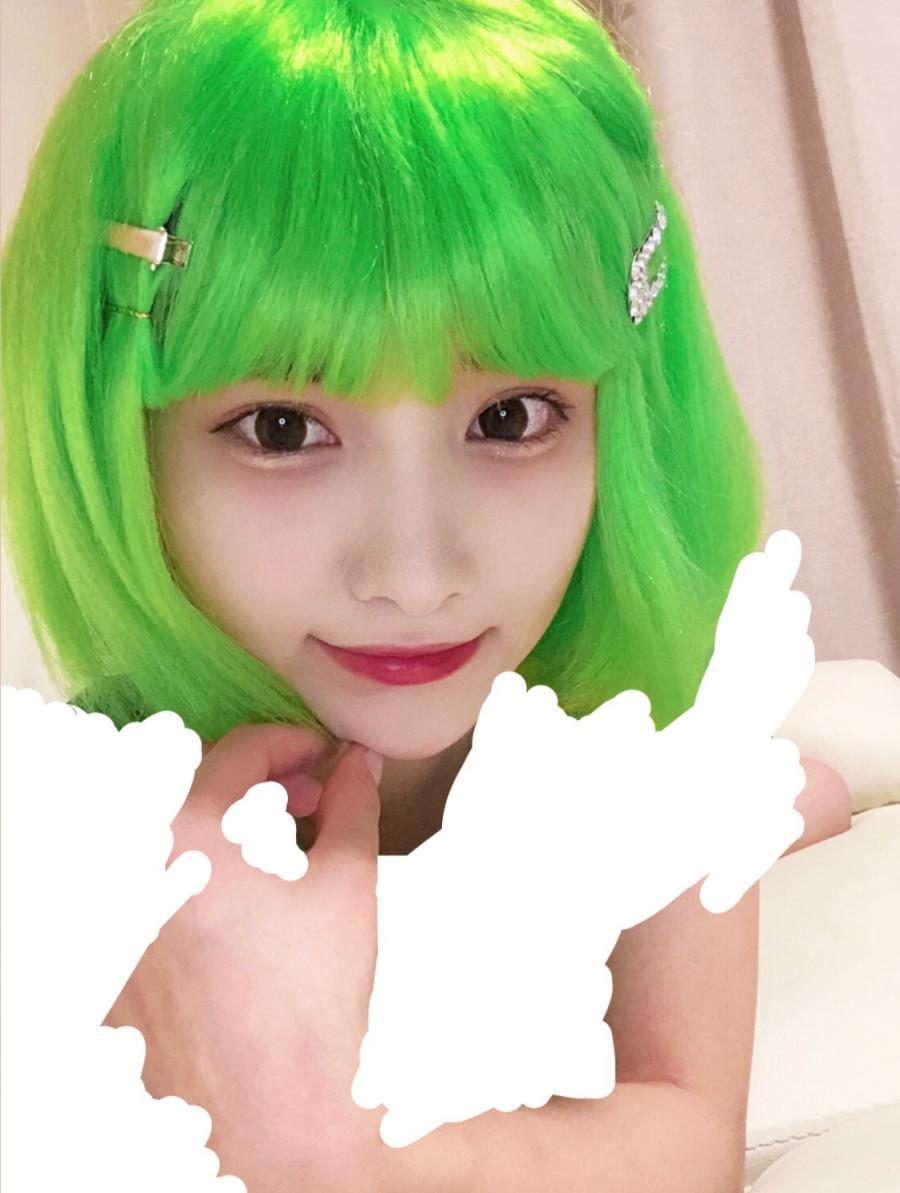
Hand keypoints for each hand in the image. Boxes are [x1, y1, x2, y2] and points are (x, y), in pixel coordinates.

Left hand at [103, 723, 384, 1192]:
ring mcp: (123, 913)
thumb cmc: (313, 996)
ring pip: (176, 836)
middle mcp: (139, 865)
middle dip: (259, 781)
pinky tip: (243, 901)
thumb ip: (353, 804)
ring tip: (280, 849)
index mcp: (189, 834)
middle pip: (198, 786)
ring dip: (228, 824)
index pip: (239, 750)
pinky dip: (199, 873)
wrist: (273, 1112)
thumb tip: (359, 763)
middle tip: (310, 799)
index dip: (293, 742)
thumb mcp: (348, 882)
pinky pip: (159, 886)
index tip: (325, 757)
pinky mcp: (118, 958)